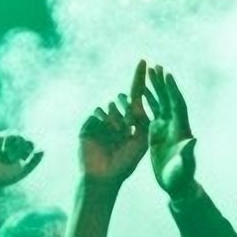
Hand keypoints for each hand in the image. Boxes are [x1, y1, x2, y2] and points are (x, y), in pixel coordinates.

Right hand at [0, 132, 42, 201]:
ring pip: (16, 135)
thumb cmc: (5, 177)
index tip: (25, 159)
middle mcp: (9, 146)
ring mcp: (0, 142)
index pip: (29, 144)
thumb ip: (34, 161)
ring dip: (16, 146)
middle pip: (23, 138)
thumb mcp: (23, 170)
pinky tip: (4, 153)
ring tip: (11, 157)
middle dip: (24, 146)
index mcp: (18, 152)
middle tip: (20, 157)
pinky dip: (7, 144)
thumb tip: (43, 150)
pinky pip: (6, 135)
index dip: (30, 148)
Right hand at [77, 66, 148, 189]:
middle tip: (128, 127)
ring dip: (116, 119)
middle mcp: (118, 118)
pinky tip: (104, 134)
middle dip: (128, 109)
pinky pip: (98, 111)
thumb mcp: (141, 141)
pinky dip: (104, 121)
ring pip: (111, 105)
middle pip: (124, 98)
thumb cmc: (125, 163)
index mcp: (133, 122)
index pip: (138, 95)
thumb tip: (140, 103)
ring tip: (117, 136)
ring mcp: (103, 121)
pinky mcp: (90, 124)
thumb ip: (142, 121)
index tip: (146, 60)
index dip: (141, 78)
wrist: (103, 176)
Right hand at [142, 62, 197, 198]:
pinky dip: (147, 101)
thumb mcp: (183, 166)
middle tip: (154, 65)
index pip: (177, 104)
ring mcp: (166, 127)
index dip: (172, 88)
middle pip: (168, 98)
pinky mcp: (158, 132)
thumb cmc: (180, 178)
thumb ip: (188, 153)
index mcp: (181, 129)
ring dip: (154, 87)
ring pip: (160, 102)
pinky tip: (140, 94)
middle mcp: (175, 124)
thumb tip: (194, 140)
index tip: (167, 73)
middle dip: (162, 82)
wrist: (177, 185)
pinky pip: (152, 112)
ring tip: (147, 72)